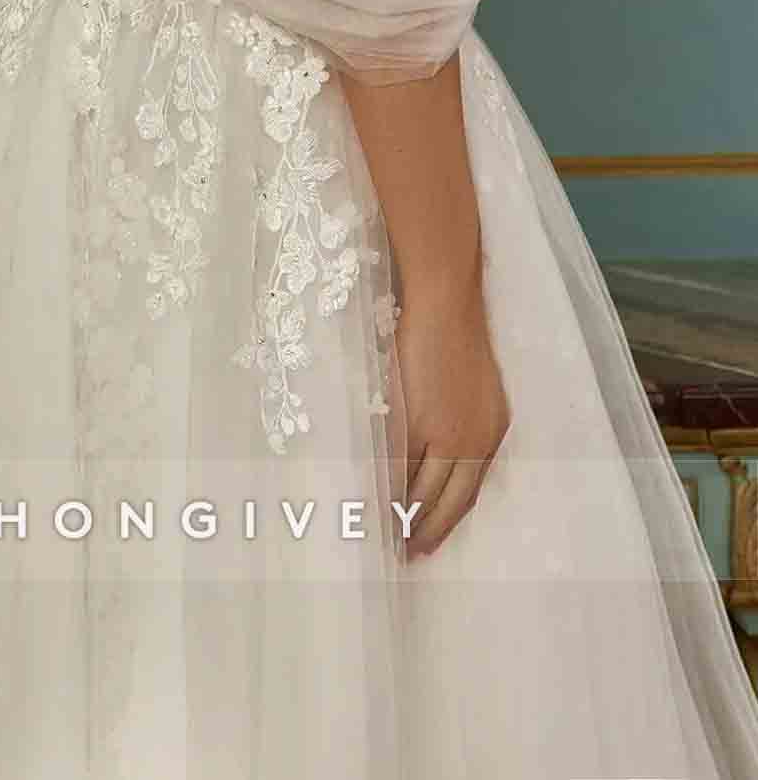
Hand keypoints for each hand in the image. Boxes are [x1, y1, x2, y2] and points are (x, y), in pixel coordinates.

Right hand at [395, 272, 509, 562]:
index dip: (446, 521)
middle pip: (445, 502)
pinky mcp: (415, 423)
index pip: (467, 495)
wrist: (446, 307)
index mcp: (491, 436)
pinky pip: (397, 466)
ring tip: (382, 534)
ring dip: (401, 515)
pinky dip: (384, 485)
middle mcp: (473, 444)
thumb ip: (462, 427)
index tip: (428, 543)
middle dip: (424, 531)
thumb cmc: (457, 340)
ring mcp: (443, 436)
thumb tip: (437, 455)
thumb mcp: (476, 394)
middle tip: (404, 554)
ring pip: (419, 489)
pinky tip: (371, 498)